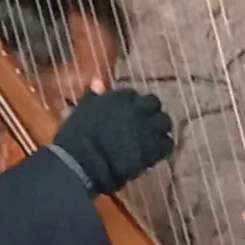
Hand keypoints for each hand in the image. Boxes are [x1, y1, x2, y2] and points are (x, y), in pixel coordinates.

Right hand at [53, 87, 174, 194]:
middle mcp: (138, 109)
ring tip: (153, 136)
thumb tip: (98, 82)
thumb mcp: (82, 111)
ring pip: (164, 122)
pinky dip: (162, 146)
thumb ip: (93, 97)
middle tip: (145, 122)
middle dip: (150, 111)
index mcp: (120, 98)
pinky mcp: (153, 148)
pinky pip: (166, 144)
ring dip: (159, 127)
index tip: (127, 112)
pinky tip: (155, 151)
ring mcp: (148, 128)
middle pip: (153, 103)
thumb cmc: (77, 137)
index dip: (131, 104)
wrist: (84, 162)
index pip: (132, 95)